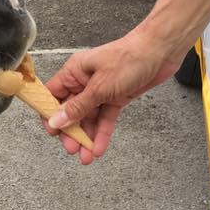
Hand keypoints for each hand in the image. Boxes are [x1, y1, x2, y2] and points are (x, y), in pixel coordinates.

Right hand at [43, 27, 182, 163]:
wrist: (160, 52)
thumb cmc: (129, 59)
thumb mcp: (99, 87)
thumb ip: (77, 107)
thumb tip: (56, 121)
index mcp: (74, 72)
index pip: (53, 95)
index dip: (50, 114)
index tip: (52, 133)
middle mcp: (84, 82)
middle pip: (70, 111)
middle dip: (71, 131)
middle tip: (72, 149)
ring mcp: (101, 91)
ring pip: (88, 118)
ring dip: (86, 137)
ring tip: (86, 157)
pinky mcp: (116, 98)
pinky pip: (105, 118)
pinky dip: (102, 133)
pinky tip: (99, 148)